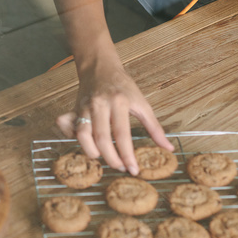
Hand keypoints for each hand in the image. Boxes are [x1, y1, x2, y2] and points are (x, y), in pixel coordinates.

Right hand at [56, 54, 173, 174]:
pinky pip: (68, 128)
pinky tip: (86, 143)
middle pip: (101, 138)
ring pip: (82, 135)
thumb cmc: (122, 86)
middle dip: (111, 159)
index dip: (127, 155)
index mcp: (119, 102)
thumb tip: (168, 147)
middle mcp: (99, 104)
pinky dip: (73, 139)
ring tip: (104, 156)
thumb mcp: (141, 103)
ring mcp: (84, 106)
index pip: (122, 134)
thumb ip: (154, 127)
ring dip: (92, 151)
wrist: (100, 67)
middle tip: (120, 167)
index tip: (133, 169)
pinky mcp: (74, 109)